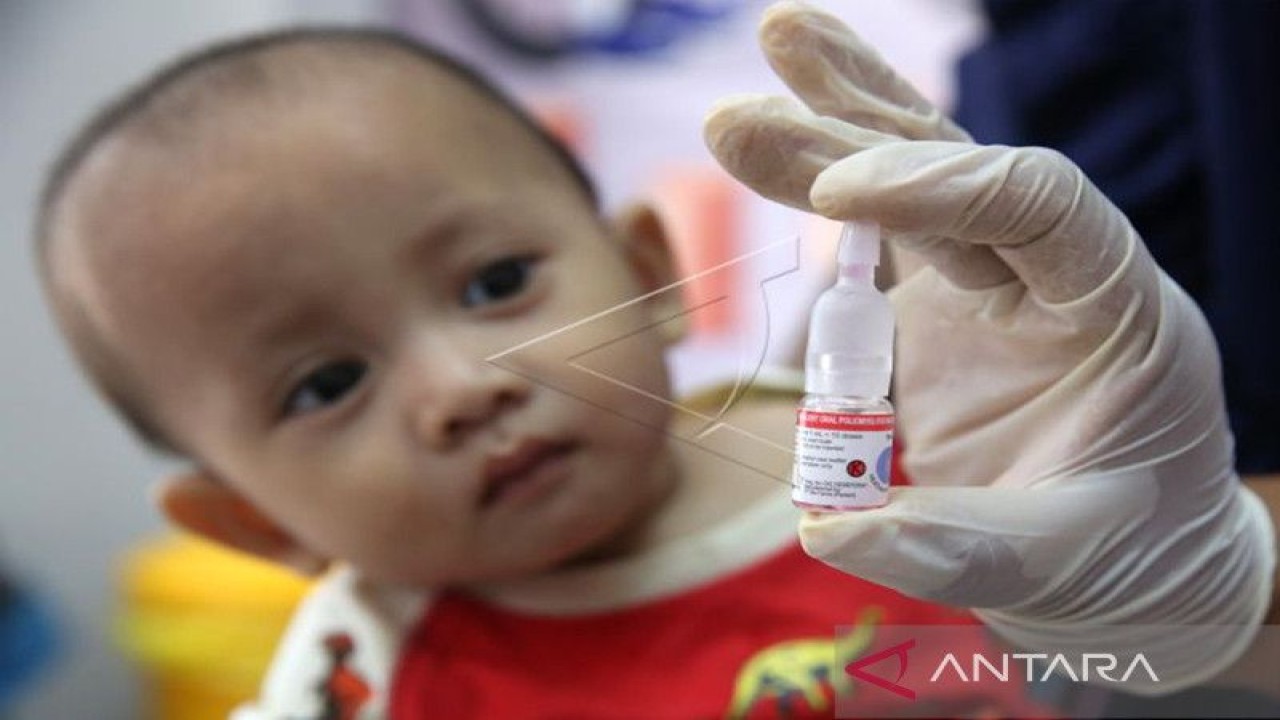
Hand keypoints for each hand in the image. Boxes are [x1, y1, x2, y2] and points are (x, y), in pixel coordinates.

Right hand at [704, 1, 1274, 693]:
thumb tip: (825, 528)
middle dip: (848, 140)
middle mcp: (1046, 272)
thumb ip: (951, 548)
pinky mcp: (931, 309)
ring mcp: (983, 284)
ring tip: (749, 85)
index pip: (1037, 203)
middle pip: (954, 169)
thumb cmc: (1120, 554)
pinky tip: (774, 131)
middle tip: (739, 121)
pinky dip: (821, 183)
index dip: (939, 186)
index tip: (834, 195)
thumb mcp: (1055, 564)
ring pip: (911, 178)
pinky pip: (875, 234)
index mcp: (1111, 307)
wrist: (1128, 556)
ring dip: (829, 132)